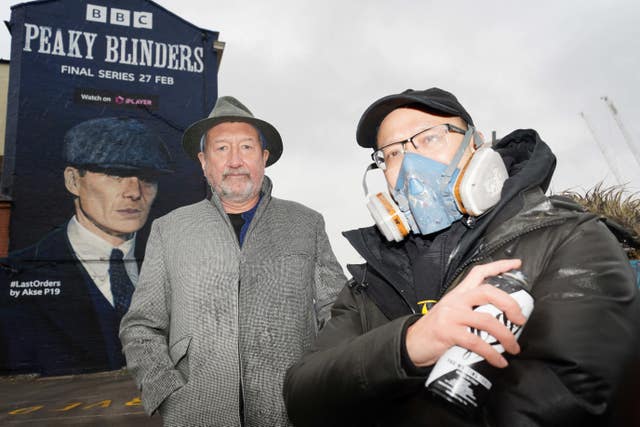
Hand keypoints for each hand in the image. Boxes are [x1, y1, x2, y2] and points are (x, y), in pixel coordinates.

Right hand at [405, 259, 526, 368]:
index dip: (499, 266)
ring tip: (513, 347)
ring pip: (487, 320)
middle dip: (510, 305)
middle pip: (488, 292)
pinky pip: (477, 343)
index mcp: (457, 294)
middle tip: (520, 319)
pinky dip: (492, 353)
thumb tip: (499, 320)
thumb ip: (470, 311)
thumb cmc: (433, 330)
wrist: (410, 344)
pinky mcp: (448, 333)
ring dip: (506, 336)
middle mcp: (455, 301)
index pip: (478, 273)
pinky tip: (499, 361)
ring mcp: (451, 316)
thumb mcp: (450, 312)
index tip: (516, 264)